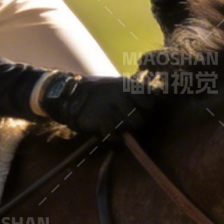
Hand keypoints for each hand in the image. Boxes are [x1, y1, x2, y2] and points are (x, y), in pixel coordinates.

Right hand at [37, 72, 169, 140]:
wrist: (72, 95)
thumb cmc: (98, 92)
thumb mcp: (116, 86)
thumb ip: (132, 93)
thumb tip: (151, 104)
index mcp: (126, 85)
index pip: (149, 100)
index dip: (146, 108)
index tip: (140, 110)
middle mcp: (121, 96)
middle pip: (140, 119)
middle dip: (135, 124)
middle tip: (127, 123)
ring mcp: (111, 109)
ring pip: (129, 128)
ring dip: (124, 130)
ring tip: (116, 126)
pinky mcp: (101, 121)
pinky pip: (115, 136)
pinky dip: (114, 138)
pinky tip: (109, 133)